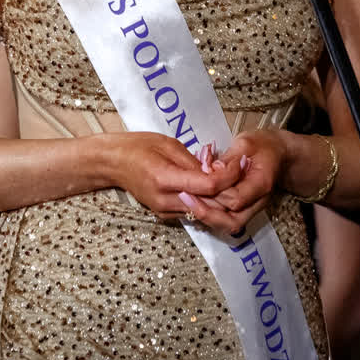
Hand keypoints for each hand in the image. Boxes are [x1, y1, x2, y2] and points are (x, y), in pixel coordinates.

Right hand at [108, 133, 240, 218]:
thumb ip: (194, 161)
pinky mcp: (165, 214)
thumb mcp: (169, 144)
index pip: (208, 187)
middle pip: (210, 205)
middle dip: (231, 191)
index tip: (241, 163)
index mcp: (165, 178)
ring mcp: (165, 210)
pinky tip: (218, 188)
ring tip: (236, 180)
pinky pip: (194, 211)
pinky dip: (209, 202)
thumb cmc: (139, 147)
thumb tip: (218, 171)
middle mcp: (166, 200)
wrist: (113, 163)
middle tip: (245, 173)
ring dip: (222, 199)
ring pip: (205, 212)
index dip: (229, 177)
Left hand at [180, 129, 287, 234]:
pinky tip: (195, 202)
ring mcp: (252, 209)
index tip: (197, 181)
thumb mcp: (246, 142)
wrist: (277, 154)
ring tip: (186, 201)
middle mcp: (258, 202)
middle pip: (232, 220)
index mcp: (262, 183)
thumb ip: (229, 157)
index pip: (237, 198)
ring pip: (228, 225)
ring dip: (206, 216)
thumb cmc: (261, 145)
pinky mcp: (244, 210)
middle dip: (206, 211)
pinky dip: (210, 214)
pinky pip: (226, 219)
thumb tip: (211, 168)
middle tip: (184, 196)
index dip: (216, 193)